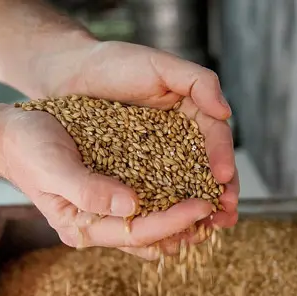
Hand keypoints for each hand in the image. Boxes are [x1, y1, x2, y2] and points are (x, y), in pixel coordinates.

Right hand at [0, 105, 216, 259]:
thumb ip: (89, 189)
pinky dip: (173, 200)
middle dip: (188, 227)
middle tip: (222, 212)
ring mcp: (106, 212)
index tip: (203, 206)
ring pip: (154, 225)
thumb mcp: (54, 165)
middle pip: (152, 236)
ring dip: (186, 218)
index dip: (172, 221)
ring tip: (218, 205)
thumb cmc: (28, 147)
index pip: (137, 232)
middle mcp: (97, 225)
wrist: (11, 134)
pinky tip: (196, 186)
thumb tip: (132, 205)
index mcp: (82, 226)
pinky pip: (149, 205)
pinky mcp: (113, 195)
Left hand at [33, 40, 239, 229]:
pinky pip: (156, 194)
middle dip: (220, 193)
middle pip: (207, 169)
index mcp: (193, 111)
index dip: (223, 157)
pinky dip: (166, 213)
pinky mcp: (136, 172)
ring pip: (185, 187)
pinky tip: (173, 232)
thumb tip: (225, 111)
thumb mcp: (159, 64)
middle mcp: (180, 137)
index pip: (216, 137)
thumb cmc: (115, 63)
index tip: (223, 178)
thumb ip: (197, 81)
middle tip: (227, 214)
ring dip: (199, 210)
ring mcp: (159, 156)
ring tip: (207, 230)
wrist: (70, 74)